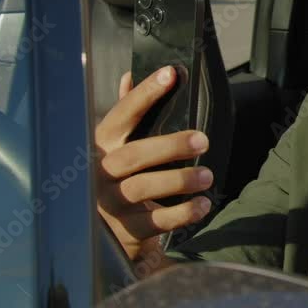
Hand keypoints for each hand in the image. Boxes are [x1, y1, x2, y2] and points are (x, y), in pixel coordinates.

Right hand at [94, 66, 213, 270]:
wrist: (110, 234)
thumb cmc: (120, 177)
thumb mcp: (118, 145)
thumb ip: (126, 112)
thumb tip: (130, 74)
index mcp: (101, 146)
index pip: (121, 115)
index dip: (143, 94)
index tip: (169, 74)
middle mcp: (101, 173)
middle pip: (133, 156)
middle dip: (169, 146)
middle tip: (202, 140)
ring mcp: (112, 204)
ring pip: (143, 188)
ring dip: (179, 181)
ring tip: (207, 176)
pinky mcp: (127, 231)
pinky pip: (156, 221)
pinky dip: (182, 213)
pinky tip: (202, 204)